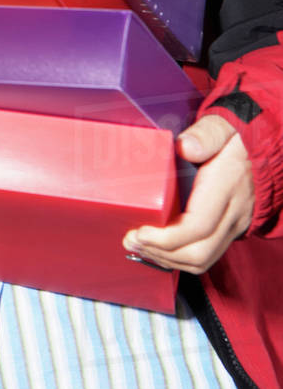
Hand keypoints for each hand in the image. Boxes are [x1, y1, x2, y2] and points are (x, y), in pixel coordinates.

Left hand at [123, 115, 254, 274]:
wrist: (259, 150)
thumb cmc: (234, 138)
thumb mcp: (220, 128)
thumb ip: (204, 135)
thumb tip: (184, 147)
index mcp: (227, 187)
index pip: (199, 226)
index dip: (167, 237)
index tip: (140, 232)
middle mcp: (233, 213)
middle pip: (199, 251)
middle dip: (160, 253)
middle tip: (130, 241)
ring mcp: (233, 225)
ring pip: (203, 259)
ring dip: (167, 260)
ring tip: (138, 248)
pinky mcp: (229, 230)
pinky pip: (207, 256)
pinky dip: (179, 259)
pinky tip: (157, 250)